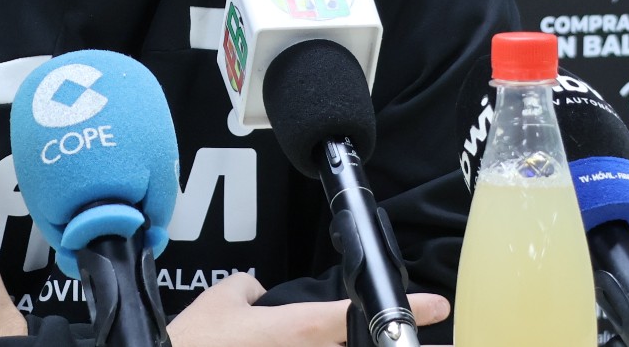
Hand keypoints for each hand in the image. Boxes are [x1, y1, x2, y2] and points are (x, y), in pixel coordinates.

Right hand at [168, 273, 449, 346]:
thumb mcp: (220, 301)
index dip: (402, 309)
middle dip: (400, 345)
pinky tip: (337, 346)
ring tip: (395, 343)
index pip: (357, 314)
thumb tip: (258, 291)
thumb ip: (248, 288)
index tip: (437, 306)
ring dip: (369, 346)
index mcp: (295, 330)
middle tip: (436, 346)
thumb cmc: (191, 342)